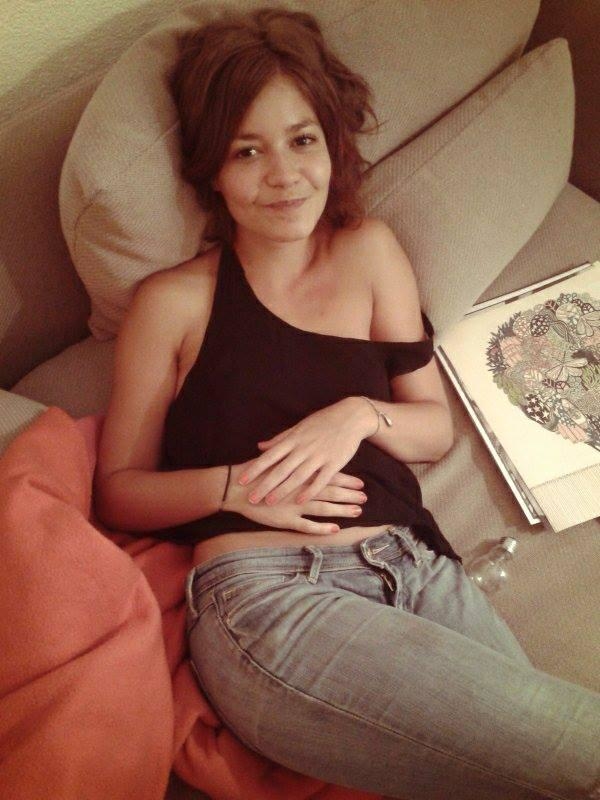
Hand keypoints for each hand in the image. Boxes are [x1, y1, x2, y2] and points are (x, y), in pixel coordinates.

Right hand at [223, 462, 367, 534]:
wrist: (236, 487)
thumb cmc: (257, 472)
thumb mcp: (277, 458)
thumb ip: (294, 457)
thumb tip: (309, 454)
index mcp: (301, 473)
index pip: (328, 475)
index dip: (346, 480)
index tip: (361, 482)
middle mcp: (301, 488)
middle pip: (330, 491)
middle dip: (349, 495)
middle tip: (366, 497)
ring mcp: (294, 505)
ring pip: (323, 508)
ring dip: (342, 510)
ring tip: (358, 511)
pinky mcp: (286, 519)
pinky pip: (307, 525)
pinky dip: (322, 527)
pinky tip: (335, 529)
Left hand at [237, 398, 372, 505]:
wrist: (351, 416)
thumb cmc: (323, 421)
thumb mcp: (299, 426)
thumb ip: (279, 439)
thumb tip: (260, 446)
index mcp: (294, 439)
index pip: (270, 456)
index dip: (255, 468)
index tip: (241, 480)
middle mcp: (304, 448)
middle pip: (280, 469)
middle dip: (264, 485)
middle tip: (251, 498)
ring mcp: (319, 455)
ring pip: (297, 476)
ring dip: (283, 490)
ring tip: (269, 502)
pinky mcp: (334, 463)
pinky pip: (320, 479)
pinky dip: (310, 491)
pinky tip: (300, 501)